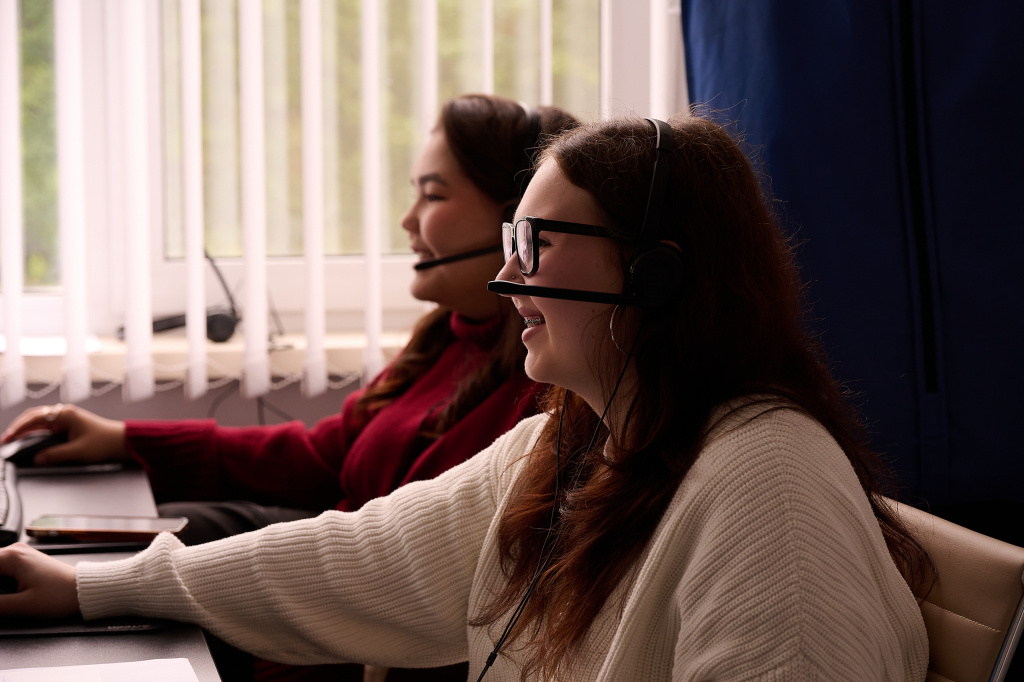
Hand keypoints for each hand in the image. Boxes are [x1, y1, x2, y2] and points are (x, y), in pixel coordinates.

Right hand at [0, 543, 78, 618]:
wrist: (86, 589)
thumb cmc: (61, 595)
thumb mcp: (22, 605)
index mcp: (11, 557)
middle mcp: (15, 550)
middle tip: (2, 600)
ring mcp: (21, 554)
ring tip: (5, 598)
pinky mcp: (25, 561)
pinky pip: (1, 567)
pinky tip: (4, 594)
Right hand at [1, 404, 127, 464]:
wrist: (122, 441)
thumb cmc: (105, 442)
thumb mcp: (78, 451)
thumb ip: (55, 455)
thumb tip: (37, 458)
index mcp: (66, 415)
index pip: (35, 418)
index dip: (19, 428)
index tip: (8, 438)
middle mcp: (65, 413)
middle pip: (34, 417)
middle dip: (18, 428)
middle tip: (5, 440)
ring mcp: (66, 419)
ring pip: (39, 422)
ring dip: (26, 430)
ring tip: (12, 440)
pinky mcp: (68, 426)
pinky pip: (47, 427)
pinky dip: (35, 433)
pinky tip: (28, 440)